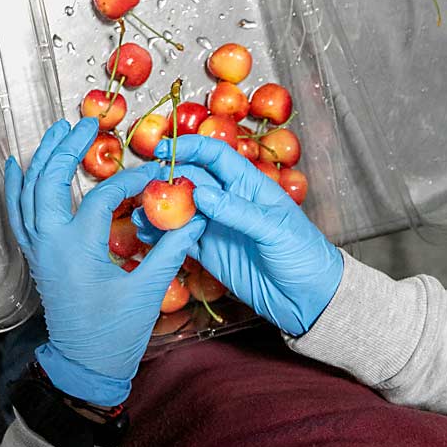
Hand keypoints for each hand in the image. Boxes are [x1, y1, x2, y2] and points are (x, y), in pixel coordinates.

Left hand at [5, 119, 204, 405]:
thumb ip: (170, 248)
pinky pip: (19, 216)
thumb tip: (196, 215)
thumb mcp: (149, 291)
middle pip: (51, 181)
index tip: (156, 174)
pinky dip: (17, 189)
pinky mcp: (37, 257)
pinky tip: (18, 167)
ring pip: (29, 194)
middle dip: (67, 148)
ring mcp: (39, 250)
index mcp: (78, 247)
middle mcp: (51, 242)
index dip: (131, 180)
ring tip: (54, 131)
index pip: (103, 197)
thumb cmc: (116, 333)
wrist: (85, 366)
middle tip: (87, 123)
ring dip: (41, 159)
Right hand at [136, 135, 342, 335]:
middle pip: (191, 180)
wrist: (308, 298)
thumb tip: (200, 192)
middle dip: (166, 179)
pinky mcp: (210, 253)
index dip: (189, 148)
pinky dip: (162, 237)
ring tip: (138, 213)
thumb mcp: (274, 229)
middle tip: (143, 187)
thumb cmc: (304, 255)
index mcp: (249, 185)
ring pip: (181, 210)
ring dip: (159, 209)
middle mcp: (229, 201)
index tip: (163, 150)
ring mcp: (218, 227)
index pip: (214, 157)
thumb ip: (237, 211)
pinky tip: (146, 236)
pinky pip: (181, 239)